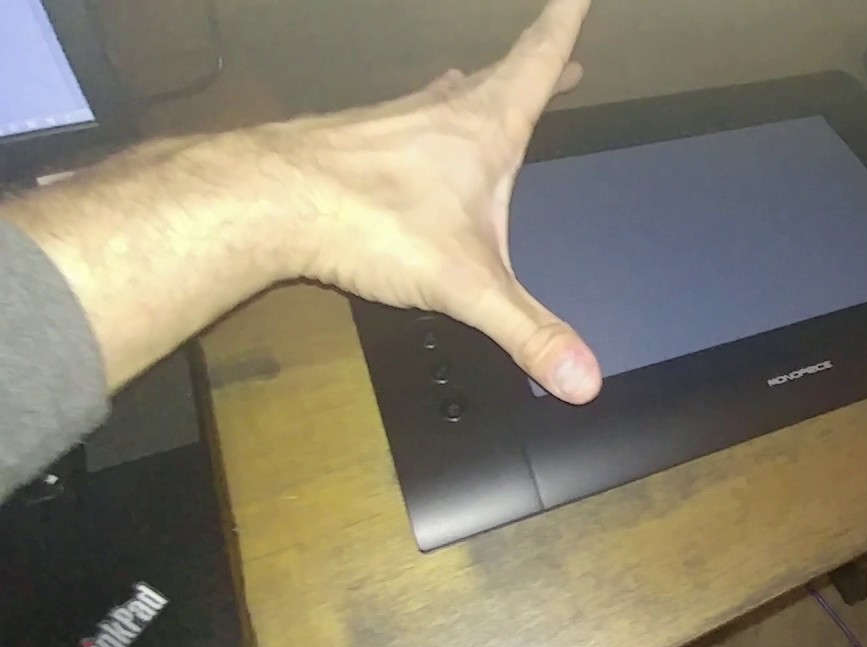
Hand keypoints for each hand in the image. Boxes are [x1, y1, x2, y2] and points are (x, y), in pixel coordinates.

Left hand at [256, 0, 600, 403]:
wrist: (268, 200)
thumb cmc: (372, 222)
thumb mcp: (467, 285)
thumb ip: (526, 333)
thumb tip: (585, 378)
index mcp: (484, 131)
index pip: (538, 62)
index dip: (564, 25)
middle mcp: (441, 114)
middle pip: (499, 77)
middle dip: (536, 66)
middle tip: (561, 55)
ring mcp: (393, 123)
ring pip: (447, 96)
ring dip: (475, 91)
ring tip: (485, 90)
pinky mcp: (354, 143)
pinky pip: (403, 124)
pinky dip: (424, 125)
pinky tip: (411, 148)